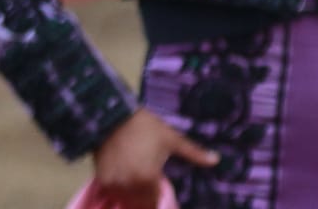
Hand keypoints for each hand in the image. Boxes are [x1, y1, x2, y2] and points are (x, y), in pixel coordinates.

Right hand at [90, 108, 217, 208]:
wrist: (114, 117)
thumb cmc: (146, 128)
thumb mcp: (172, 139)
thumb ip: (193, 153)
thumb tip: (216, 160)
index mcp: (148, 178)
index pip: (156, 201)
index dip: (160, 198)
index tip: (161, 190)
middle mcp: (129, 186)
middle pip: (140, 204)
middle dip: (148, 198)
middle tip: (151, 184)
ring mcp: (113, 184)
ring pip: (126, 200)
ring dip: (133, 196)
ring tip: (139, 180)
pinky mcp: (102, 180)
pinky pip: (113, 193)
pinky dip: (120, 190)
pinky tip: (126, 178)